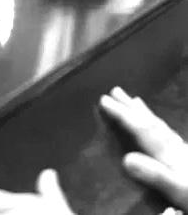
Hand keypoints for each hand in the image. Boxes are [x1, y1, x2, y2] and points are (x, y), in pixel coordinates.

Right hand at [100, 87, 187, 209]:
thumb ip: (157, 176)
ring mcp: (185, 157)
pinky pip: (171, 140)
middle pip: (151, 125)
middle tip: (115, 91)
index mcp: (171, 157)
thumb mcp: (181, 192)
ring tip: (135, 101)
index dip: (122, 114)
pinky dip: (162, 130)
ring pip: (162, 130)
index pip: (142, 131)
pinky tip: (163, 131)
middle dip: (131, 108)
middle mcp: (177, 152)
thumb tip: (126, 159)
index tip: (103, 100)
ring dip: (146, 115)